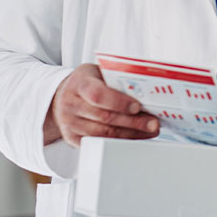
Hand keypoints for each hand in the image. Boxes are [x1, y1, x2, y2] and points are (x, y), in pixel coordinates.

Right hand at [43, 63, 158, 146]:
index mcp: (79, 84)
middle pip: (104, 117)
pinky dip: (121, 141)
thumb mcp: (98, 73)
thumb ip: (116, 80)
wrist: (63, 96)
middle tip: (153, 123)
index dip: (118, 102)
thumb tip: (147, 90)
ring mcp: (70, 123)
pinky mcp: (73, 138)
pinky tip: (136, 137)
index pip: (98, 94)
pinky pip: (99, 143)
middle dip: (133, 122)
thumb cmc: (87, 82)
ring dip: (131, 134)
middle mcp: (71, 104)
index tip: (137, 106)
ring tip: (150, 131)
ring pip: (103, 134)